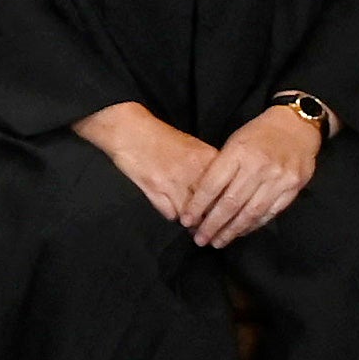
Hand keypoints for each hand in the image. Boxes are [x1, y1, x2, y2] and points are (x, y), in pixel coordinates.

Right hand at [73, 99, 217, 224]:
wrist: (128, 130)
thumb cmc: (159, 137)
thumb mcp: (193, 146)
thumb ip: (209, 167)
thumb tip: (222, 188)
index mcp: (207, 158)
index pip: (227, 190)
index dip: (229, 206)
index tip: (230, 215)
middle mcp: (193, 171)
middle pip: (212, 206)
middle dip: (213, 220)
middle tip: (214, 229)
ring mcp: (173, 181)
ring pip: (192, 215)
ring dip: (194, 224)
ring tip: (196, 229)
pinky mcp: (154, 189)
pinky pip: (171, 214)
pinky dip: (174, 216)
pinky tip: (175, 215)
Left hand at [179, 104, 322, 247]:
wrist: (297, 126)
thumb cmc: (258, 133)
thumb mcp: (234, 142)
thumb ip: (221, 168)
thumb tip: (203, 199)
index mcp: (238, 152)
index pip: (213, 185)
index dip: (198, 205)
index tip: (187, 220)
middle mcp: (258, 167)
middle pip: (231, 203)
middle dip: (213, 224)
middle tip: (200, 239)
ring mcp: (278, 179)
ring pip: (251, 212)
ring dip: (233, 230)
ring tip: (218, 241)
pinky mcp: (293, 188)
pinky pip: (270, 212)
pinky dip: (254, 225)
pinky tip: (241, 232)